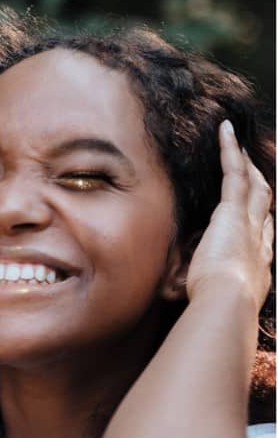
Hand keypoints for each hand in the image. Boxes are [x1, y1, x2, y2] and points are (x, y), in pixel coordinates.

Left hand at [186, 120, 272, 307]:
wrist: (227, 300)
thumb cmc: (213, 306)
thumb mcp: (208, 296)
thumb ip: (198, 288)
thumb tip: (175, 292)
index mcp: (254, 262)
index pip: (262, 232)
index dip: (260, 217)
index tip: (256, 210)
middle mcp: (258, 239)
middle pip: (263, 202)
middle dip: (261, 183)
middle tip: (256, 165)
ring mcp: (248, 222)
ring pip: (253, 183)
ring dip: (246, 161)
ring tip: (236, 143)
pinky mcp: (232, 211)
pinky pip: (234, 172)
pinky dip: (229, 150)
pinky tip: (224, 131)